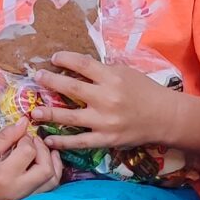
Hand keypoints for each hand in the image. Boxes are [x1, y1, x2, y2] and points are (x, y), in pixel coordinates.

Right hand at [0, 119, 62, 199]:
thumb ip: (5, 136)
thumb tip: (25, 122)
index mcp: (3, 176)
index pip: (27, 152)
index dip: (27, 139)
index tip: (20, 136)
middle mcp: (18, 191)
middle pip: (46, 168)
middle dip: (43, 150)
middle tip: (33, 141)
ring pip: (52, 180)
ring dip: (52, 161)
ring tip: (43, 149)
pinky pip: (50, 189)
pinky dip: (54, 173)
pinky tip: (48, 161)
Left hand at [33, 52, 182, 154]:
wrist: (165, 118)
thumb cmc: (146, 91)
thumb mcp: (127, 72)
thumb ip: (103, 70)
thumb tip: (78, 66)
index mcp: (112, 77)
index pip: (83, 64)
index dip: (65, 59)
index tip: (53, 58)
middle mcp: (106, 98)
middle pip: (71, 87)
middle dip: (50, 81)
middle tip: (36, 78)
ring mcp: (105, 120)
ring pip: (70, 116)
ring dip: (49, 114)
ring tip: (34, 112)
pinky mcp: (106, 139)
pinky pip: (80, 141)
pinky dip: (63, 142)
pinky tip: (49, 140)